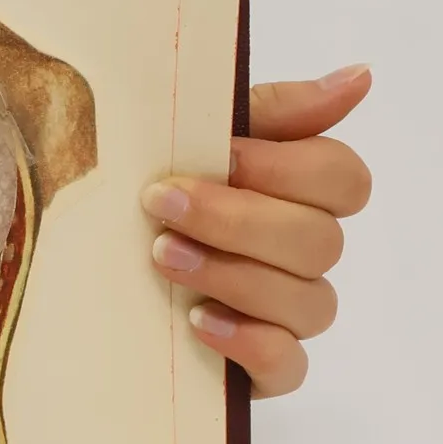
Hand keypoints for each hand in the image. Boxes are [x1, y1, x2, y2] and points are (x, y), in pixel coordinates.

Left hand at [141, 64, 372, 397]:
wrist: (82, 267)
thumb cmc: (144, 187)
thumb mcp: (191, 135)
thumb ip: (273, 110)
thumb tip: (360, 76)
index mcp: (295, 190)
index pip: (343, 178)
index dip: (286, 168)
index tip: (223, 155)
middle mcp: (302, 253)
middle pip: (319, 239)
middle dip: (237, 219)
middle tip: (161, 206)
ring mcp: (287, 313)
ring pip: (308, 302)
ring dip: (232, 274)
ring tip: (162, 258)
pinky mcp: (264, 367)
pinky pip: (287, 365)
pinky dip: (247, 341)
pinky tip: (197, 322)